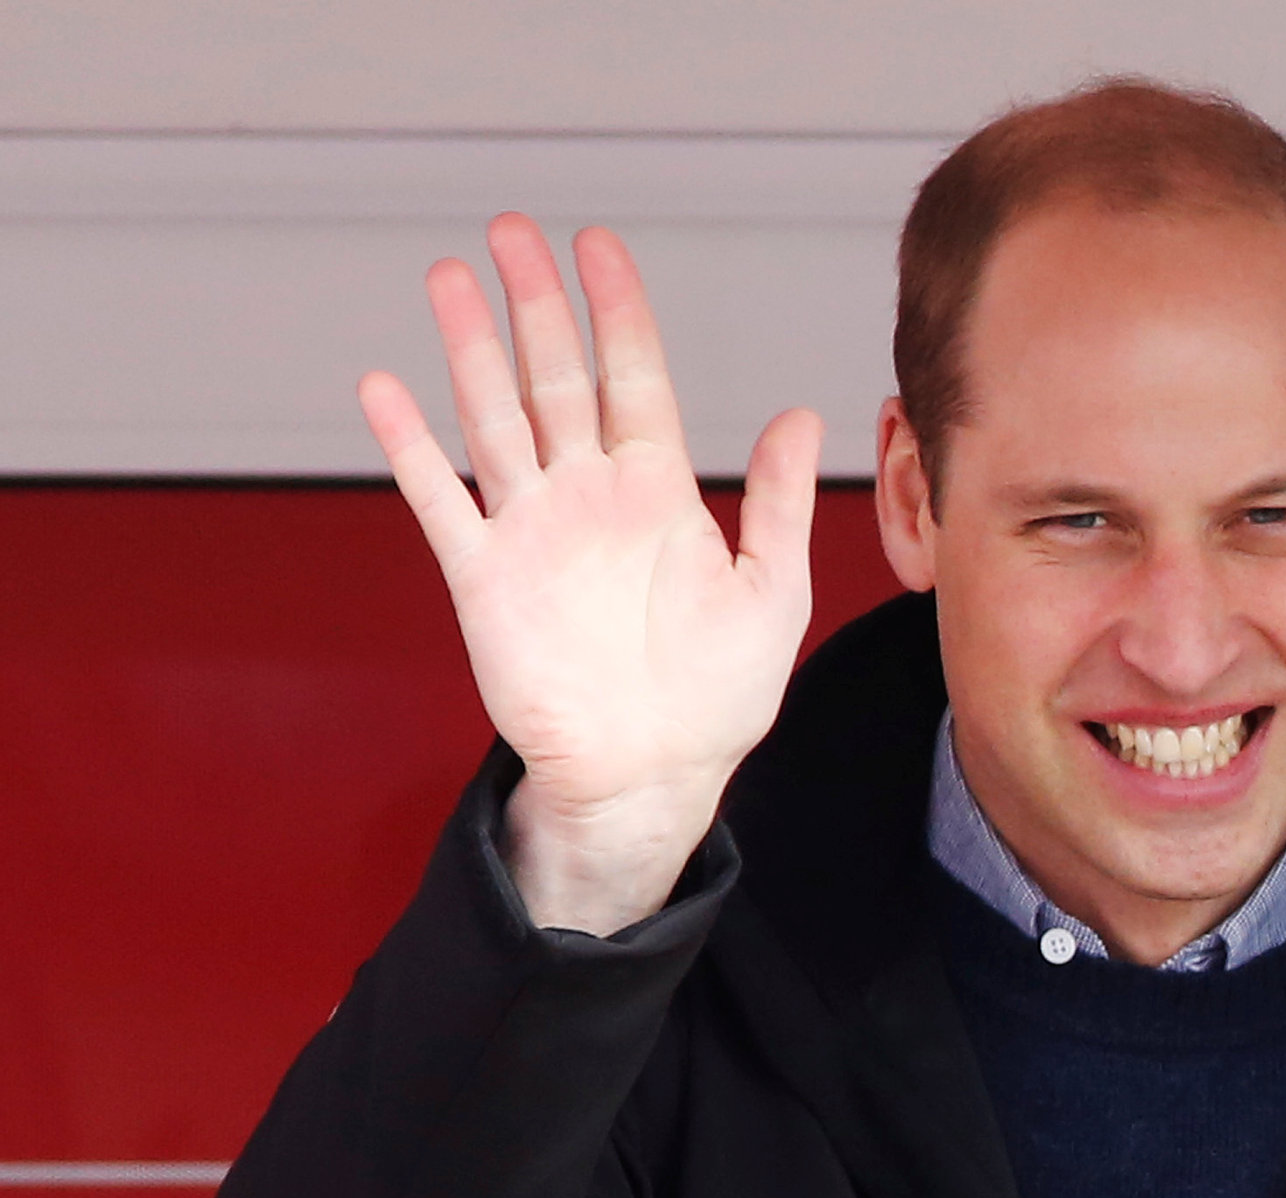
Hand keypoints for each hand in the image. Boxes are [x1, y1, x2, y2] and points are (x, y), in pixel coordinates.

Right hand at [359, 215, 820, 934]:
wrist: (652, 776)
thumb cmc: (716, 697)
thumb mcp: (772, 593)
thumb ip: (778, 503)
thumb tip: (800, 414)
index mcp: (660, 495)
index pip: (636, 380)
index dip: (617, 312)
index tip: (599, 246)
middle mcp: (590, 498)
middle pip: (557, 380)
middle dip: (536, 305)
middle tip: (513, 230)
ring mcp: (533, 532)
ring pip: (495, 419)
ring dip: (470, 350)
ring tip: (451, 278)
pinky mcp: (485, 578)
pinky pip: (440, 501)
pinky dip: (410, 447)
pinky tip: (384, 389)